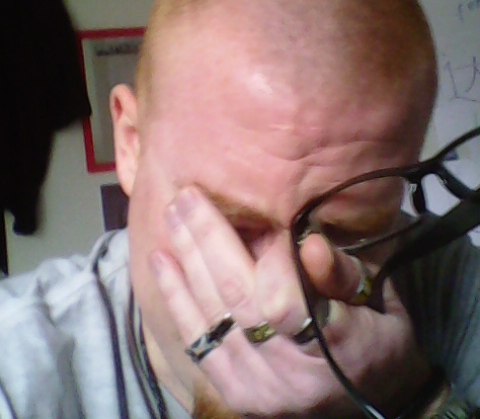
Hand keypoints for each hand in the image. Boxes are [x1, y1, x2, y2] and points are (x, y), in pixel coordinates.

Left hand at [150, 186, 430, 417]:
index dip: (266, 250)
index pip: (285, 296)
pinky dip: (177, 300)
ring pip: (212, 315)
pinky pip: (198, 344)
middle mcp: (289, 374)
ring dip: (187, 260)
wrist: (378, 408)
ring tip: (171, 215)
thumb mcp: (384, 304)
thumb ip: (346, 275)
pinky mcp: (237, 396)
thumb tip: (311, 243)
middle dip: (208, 238)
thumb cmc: (383, 342)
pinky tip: (162, 263)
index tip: (251, 207)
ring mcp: (259, 389)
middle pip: (237, 296)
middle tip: (187, 195)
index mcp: (335, 347)